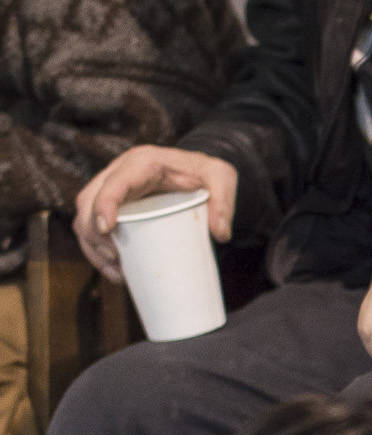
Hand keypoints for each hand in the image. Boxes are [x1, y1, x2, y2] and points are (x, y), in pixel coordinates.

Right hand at [74, 148, 236, 279]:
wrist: (195, 171)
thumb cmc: (206, 173)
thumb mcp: (222, 178)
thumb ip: (224, 201)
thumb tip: (220, 234)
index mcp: (141, 162)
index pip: (113, 183)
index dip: (104, 205)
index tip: (106, 229)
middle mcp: (119, 172)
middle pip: (88, 201)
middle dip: (94, 233)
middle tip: (116, 259)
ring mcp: (110, 188)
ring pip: (83, 216)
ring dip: (92, 246)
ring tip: (116, 272)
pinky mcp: (110, 205)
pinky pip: (90, 226)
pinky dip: (95, 250)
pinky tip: (114, 270)